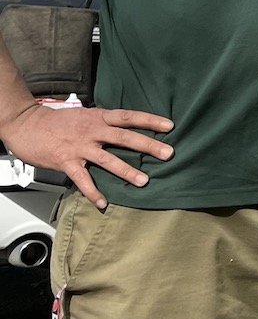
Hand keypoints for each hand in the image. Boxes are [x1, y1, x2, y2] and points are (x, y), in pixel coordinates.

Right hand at [1, 103, 173, 209]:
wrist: (26, 124)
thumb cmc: (57, 121)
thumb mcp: (85, 115)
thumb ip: (104, 122)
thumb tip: (126, 127)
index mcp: (98, 118)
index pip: (129, 117)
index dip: (150, 120)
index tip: (170, 126)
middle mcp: (92, 131)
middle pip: (124, 137)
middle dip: (148, 146)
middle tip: (168, 153)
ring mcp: (80, 147)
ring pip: (108, 159)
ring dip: (127, 171)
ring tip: (144, 181)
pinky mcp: (66, 162)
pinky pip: (82, 179)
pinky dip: (93, 192)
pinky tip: (103, 203)